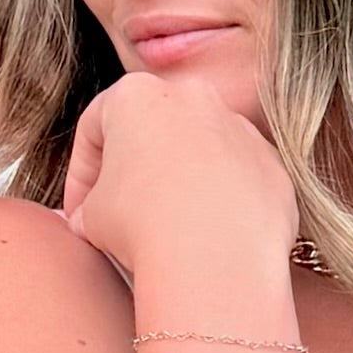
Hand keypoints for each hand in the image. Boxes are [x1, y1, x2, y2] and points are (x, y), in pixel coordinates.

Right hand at [59, 69, 299, 295]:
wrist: (214, 259)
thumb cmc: (143, 228)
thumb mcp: (92, 216)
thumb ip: (89, 205)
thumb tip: (88, 217)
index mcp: (138, 93)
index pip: (96, 128)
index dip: (81, 176)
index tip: (78, 213)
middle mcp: (195, 96)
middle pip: (155, 132)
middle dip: (135, 172)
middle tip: (121, 218)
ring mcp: (241, 128)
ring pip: (201, 155)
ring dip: (183, 187)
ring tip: (168, 234)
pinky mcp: (274, 166)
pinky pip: (239, 183)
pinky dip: (223, 206)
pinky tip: (209, 242)